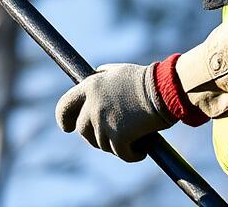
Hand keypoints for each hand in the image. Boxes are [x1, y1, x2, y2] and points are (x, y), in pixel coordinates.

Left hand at [55, 62, 173, 162]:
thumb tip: (94, 77)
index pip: (64, 106)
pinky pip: (122, 154)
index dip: (63, 118)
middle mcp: (93, 106)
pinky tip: (141, 150)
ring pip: (102, 144)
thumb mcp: (117, 71)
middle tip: (112, 136)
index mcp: (90, 87)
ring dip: (115, 144)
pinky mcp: (119, 138)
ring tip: (133, 137)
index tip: (66, 127)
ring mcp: (104, 123)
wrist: (164, 90)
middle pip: (83, 130)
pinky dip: (132, 154)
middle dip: (94, 135)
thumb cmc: (145, 80)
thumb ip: (101, 76)